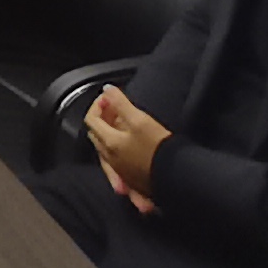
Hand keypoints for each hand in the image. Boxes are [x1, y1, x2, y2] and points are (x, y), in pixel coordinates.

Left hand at [84, 86, 169, 212]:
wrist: (176, 176)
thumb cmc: (159, 148)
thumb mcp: (140, 119)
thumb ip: (120, 103)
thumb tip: (107, 90)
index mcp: (109, 143)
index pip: (91, 119)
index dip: (98, 104)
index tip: (109, 97)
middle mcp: (110, 158)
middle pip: (96, 134)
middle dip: (102, 117)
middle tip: (115, 107)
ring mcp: (119, 170)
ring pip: (105, 148)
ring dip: (110, 133)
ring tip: (122, 123)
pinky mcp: (131, 178)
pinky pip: (116, 160)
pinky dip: (118, 149)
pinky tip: (128, 145)